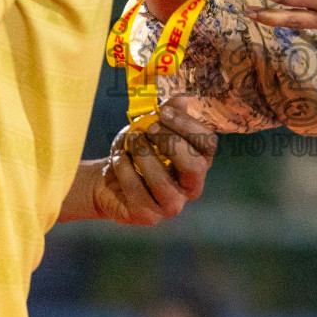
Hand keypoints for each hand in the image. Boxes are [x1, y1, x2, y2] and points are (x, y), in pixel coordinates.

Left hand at [93, 102, 216, 225]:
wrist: (109, 178)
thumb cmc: (137, 150)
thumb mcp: (151, 127)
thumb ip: (168, 115)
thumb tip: (182, 99)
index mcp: (199, 162)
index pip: (208, 144)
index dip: (187, 125)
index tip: (163, 111)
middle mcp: (191, 187)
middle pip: (194, 166)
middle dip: (170, 142)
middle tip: (149, 128)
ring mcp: (171, 205)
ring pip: (163, 183)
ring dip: (144, 155)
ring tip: (131, 139)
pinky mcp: (148, 216)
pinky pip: (137, 192)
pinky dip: (124, 169)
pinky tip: (118, 158)